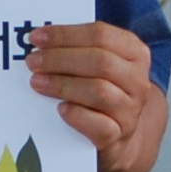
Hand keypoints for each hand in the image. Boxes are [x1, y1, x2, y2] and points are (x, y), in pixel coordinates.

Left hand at [29, 21, 170, 171]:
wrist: (116, 137)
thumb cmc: (99, 91)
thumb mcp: (97, 65)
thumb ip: (77, 49)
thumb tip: (39, 40)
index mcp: (135, 53)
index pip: (102, 35)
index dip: (66, 35)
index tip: (36, 38)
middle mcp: (137, 81)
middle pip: (100, 61)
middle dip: (60, 59)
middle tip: (32, 61)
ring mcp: (130, 110)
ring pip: (99, 91)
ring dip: (62, 84)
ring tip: (37, 82)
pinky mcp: (118, 136)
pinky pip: (98, 125)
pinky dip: (76, 115)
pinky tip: (60, 109)